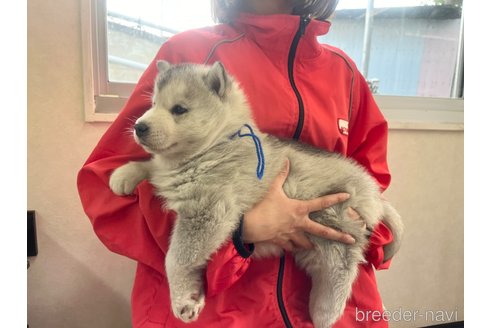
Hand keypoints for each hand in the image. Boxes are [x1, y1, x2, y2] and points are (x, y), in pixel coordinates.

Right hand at [242, 160, 358, 251]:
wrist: (252, 225)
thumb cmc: (264, 206)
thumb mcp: (273, 189)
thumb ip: (281, 175)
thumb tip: (286, 161)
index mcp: (300, 209)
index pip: (321, 203)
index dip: (335, 198)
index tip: (347, 196)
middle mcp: (299, 223)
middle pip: (322, 231)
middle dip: (338, 236)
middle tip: (351, 240)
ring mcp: (292, 235)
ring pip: (307, 243)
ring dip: (311, 245)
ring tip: (315, 247)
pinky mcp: (282, 241)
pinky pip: (291, 247)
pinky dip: (293, 248)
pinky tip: (294, 248)